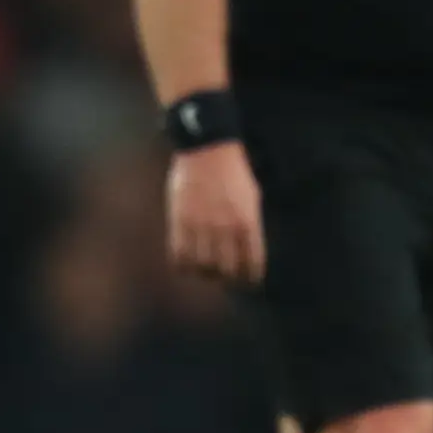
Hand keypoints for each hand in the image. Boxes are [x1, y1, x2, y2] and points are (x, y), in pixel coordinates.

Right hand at [166, 142, 265, 285]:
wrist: (207, 150)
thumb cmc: (234, 173)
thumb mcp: (252, 198)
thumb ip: (249, 225)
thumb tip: (246, 250)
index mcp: (248, 222)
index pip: (252, 262)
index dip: (251, 277)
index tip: (251, 282)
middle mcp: (225, 227)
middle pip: (226, 269)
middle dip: (229, 279)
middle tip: (228, 279)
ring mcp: (201, 225)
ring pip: (202, 266)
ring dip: (206, 274)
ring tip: (208, 273)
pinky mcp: (179, 221)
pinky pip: (179, 255)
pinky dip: (184, 266)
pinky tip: (188, 266)